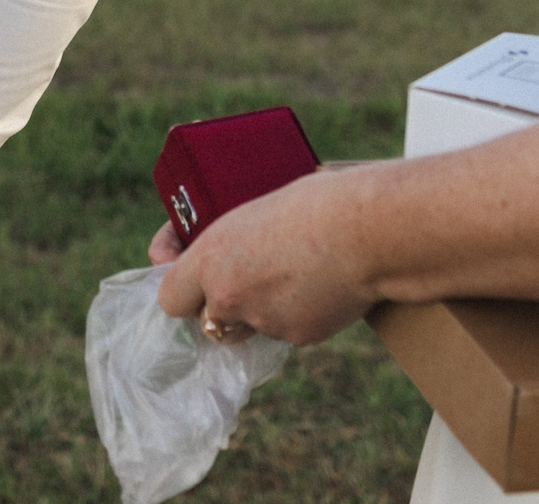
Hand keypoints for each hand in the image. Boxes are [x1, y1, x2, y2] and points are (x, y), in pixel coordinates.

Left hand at [154, 169, 380, 346]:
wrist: (369, 230)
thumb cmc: (315, 201)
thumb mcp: (255, 209)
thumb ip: (232, 240)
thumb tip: (225, 249)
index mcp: (210, 259)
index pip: (168, 299)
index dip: (181, 288)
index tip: (188, 272)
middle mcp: (229, 297)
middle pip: (209, 321)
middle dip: (223, 304)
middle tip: (247, 277)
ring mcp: (265, 322)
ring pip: (252, 326)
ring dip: (261, 310)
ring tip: (292, 273)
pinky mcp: (300, 336)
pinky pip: (287, 331)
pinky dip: (298, 315)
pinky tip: (320, 285)